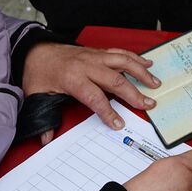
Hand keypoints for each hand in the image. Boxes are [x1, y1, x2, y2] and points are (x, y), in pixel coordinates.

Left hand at [20, 42, 160, 138]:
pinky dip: (135, 57)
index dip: (107, 111)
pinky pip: (120, 53)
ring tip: (155, 83)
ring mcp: (94, 56)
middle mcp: (87, 65)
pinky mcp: (98, 52)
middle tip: (148, 104)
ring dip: (140, 73)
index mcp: (72, 78)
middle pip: (114, 80)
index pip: (94, 97)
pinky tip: (147, 63)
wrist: (37, 50)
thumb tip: (46, 139)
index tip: (118, 123)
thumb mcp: (36, 95)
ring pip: (122, 62)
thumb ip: (44, 117)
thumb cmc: (39, 73)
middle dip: (133, 93)